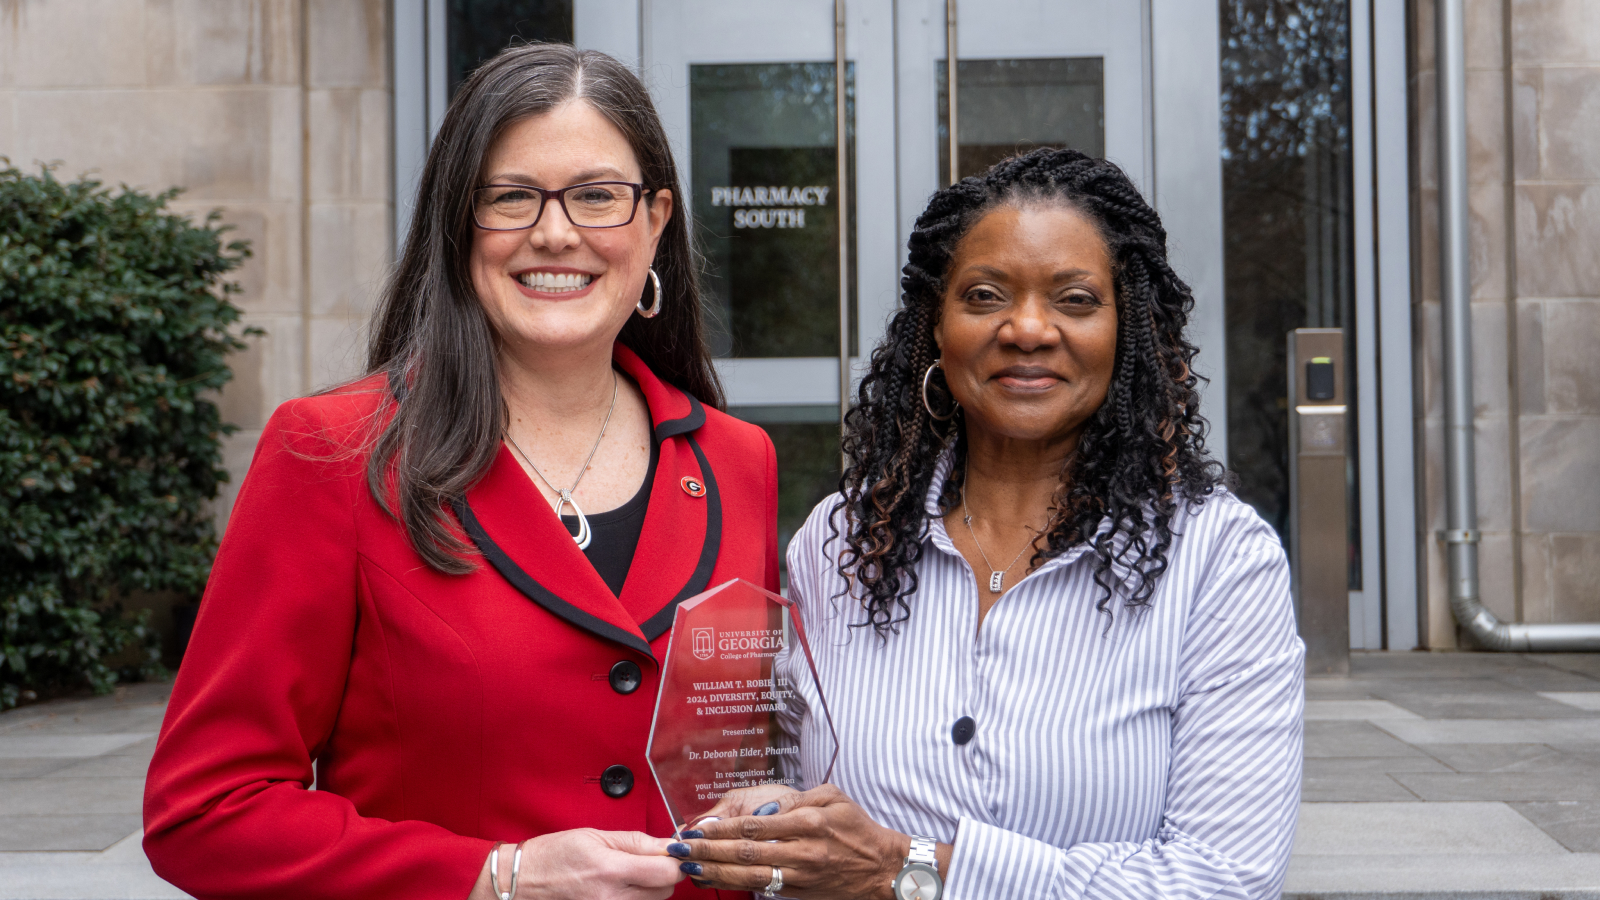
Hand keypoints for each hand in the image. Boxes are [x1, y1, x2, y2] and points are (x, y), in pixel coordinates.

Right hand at [469, 829, 682, 899]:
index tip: (672, 850)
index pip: (667, 871)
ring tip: (627, 873)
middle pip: (665, 890)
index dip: (676, 859)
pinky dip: (635, 898)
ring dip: (650, 887)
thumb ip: (635, 841)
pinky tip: (619, 888)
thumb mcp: (593, 836)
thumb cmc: (551, 856)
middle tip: (647, 859)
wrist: (520, 884)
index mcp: (610, 870)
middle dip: (664, 872)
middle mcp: (612, 898)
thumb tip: (667, 844)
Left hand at [668, 784, 919, 899]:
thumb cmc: (857, 828)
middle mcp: (801, 851)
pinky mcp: (799, 893)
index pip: (754, 826)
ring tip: (688, 867)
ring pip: (748, 876)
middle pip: (744, 853)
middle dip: (707, 852)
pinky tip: (714, 880)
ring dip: (714, 872)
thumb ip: (797, 798)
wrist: (882, 869)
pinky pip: (761, 888)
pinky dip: (734, 885)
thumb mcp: (832, 797)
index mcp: (807, 822)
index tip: (696, 828)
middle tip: (679, 849)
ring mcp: (799, 876)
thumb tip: (763, 809)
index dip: (721, 830)